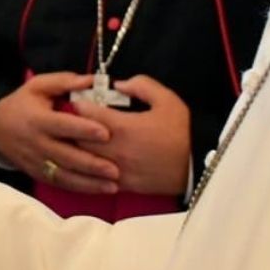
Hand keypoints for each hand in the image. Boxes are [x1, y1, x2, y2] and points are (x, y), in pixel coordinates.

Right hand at [0, 71, 119, 194]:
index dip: (84, 130)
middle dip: (91, 164)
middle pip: (66, 156)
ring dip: (89, 182)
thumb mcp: (38, 86)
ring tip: (113, 185)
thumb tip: (92, 80)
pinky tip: (100, 189)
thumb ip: (64, 82)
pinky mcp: (39, 174)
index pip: (62, 126)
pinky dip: (80, 188)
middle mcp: (37, 143)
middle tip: (115, 169)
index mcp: (38, 120)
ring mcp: (37, 162)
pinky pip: (61, 183)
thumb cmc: (23, 104)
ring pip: (65, 175)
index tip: (106, 133)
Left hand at [74, 75, 192, 197]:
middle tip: (70, 119)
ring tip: (75, 139)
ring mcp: (117, 170)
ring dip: (77, 148)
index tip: (77, 99)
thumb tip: (118, 84)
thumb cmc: (183, 131)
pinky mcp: (123, 185)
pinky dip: (89, 168)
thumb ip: (141, 86)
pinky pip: (96, 178)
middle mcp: (115, 150)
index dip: (78, 104)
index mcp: (123, 127)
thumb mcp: (167, 100)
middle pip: (78, 138)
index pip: (86, 113)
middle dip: (72, 127)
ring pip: (83, 160)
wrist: (199, 167)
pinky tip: (90, 160)